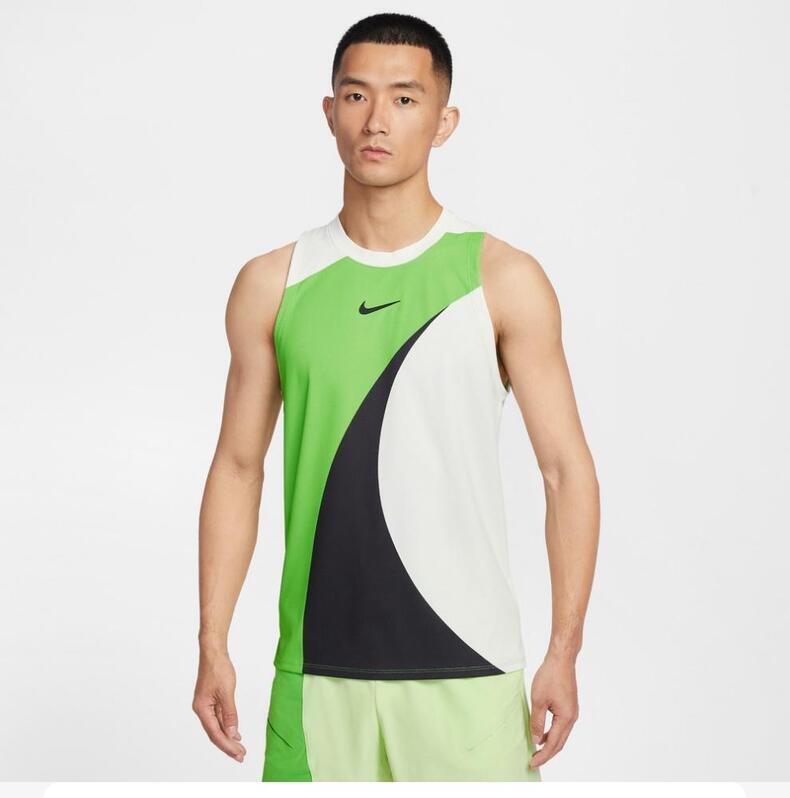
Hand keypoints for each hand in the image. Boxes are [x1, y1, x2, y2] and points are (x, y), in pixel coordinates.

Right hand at [192, 648, 246, 762]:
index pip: (216, 733)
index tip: (239, 753)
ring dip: (228, 737)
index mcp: (202, 709)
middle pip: (215, 733)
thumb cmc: (218, 669)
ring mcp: (206, 705)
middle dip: (228, 745)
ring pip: (217, 726)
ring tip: (239, 748)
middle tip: (241, 755)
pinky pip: (219, 718)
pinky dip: (227, 726)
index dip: (227, 745)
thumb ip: (229, 714)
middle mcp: (202, 709)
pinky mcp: (211, 700)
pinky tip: (234, 732)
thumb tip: (232, 733)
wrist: (213, 652)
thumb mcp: (227, 692)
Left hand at [528, 654, 578, 769]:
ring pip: (561, 735)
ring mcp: (572, 712)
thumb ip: (537, 721)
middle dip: (547, 753)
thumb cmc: (550, 676)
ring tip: (536, 750)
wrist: (561, 660)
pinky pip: (561, 726)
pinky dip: (552, 733)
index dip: (543, 755)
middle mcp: (572, 717)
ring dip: (550, 743)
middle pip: (560, 742)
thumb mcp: (538, 700)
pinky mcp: (569, 706)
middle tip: (534, 761)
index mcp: (566, 718)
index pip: (554, 744)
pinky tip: (542, 734)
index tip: (532, 763)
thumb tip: (536, 739)